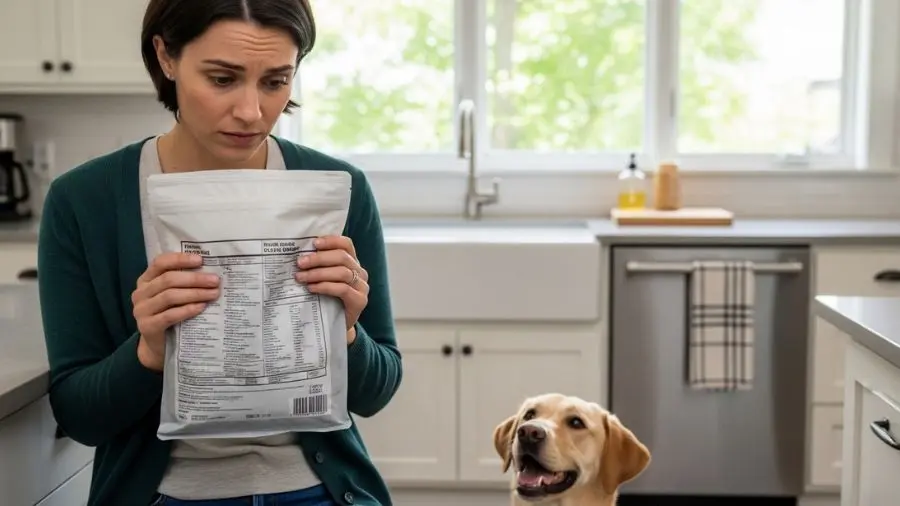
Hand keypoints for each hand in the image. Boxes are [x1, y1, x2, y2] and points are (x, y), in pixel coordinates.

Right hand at [131, 253, 220, 370]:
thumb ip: (183, 283)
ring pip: (170, 296)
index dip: (180, 259)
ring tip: (213, 294)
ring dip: (195, 293)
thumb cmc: (169, 314)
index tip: (200, 260)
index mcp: (146, 280)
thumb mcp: (173, 296)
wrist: (158, 345)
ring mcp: (141, 310)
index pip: (160, 262)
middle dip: (195, 279)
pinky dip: (187, 310)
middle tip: (215, 281)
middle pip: (168, 280)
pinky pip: (169, 315)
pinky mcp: (147, 326)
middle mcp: (140, 293)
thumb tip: (210, 272)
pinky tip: (201, 307)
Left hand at [296, 235, 368, 343]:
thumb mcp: (324, 280)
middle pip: (342, 257)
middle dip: (319, 258)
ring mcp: (362, 287)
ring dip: (318, 273)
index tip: (313, 243)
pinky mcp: (360, 301)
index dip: (331, 241)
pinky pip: (342, 289)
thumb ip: (319, 267)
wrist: (336, 326)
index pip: (346, 244)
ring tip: (300, 277)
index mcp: (352, 262)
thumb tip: (298, 255)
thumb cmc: (327, 300)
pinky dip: (325, 286)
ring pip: (342, 272)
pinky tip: (311, 288)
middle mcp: (360, 272)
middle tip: (300, 263)